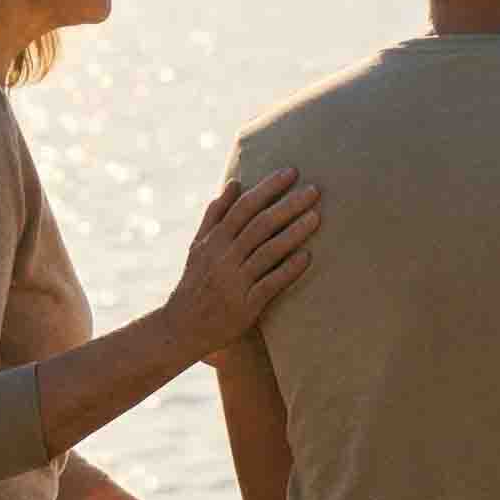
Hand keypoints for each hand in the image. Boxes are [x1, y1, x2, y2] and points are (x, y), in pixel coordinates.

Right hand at [164, 170, 318, 364]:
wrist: (182, 327)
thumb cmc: (196, 281)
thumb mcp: (199, 245)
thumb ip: (216, 214)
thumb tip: (234, 183)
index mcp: (213, 240)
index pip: (243, 207)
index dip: (268, 188)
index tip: (291, 172)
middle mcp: (223, 258)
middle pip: (259, 225)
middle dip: (287, 205)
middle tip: (315, 189)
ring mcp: (235, 282)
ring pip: (267, 252)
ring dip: (293, 233)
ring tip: (317, 217)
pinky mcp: (245, 306)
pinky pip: (270, 284)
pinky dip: (288, 270)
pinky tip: (307, 257)